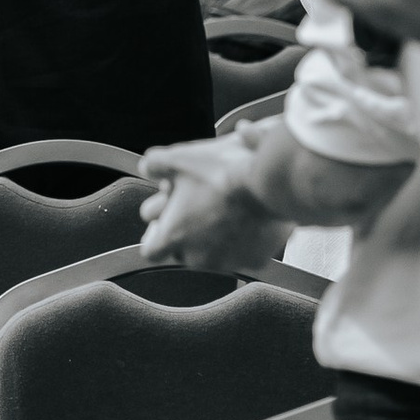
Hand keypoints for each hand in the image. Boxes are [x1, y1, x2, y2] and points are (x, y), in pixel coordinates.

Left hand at [138, 136, 284, 270]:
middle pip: (182, 253)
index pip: (151, 251)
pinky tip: (246, 220)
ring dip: (213, 239)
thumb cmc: (223, 171)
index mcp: (174, 236)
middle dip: (186, 234)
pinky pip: (243, 254)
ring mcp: (228, 261)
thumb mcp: (179, 158)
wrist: (270, 181)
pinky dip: (243, 241)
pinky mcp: (256, 260)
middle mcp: (199, 257)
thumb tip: (149, 167)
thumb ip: (155, 165)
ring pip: (212, 256)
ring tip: (223, 212)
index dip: (156, 236)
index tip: (163, 223)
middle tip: (196, 210)